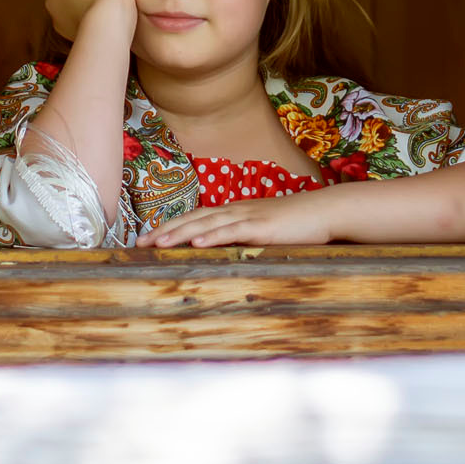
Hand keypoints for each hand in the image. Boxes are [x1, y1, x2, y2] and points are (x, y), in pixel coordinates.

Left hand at [136, 187, 344, 247]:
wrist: (325, 211)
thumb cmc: (297, 224)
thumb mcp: (265, 232)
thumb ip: (244, 239)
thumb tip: (224, 253)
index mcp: (234, 212)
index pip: (195, 218)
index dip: (170, 226)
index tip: (148, 238)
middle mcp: (236, 210)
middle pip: (193, 219)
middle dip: (165, 230)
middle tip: (140, 242)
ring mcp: (248, 216)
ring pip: (206, 224)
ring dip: (180, 233)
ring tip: (157, 243)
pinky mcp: (262, 227)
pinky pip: (232, 231)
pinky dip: (212, 236)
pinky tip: (195, 242)